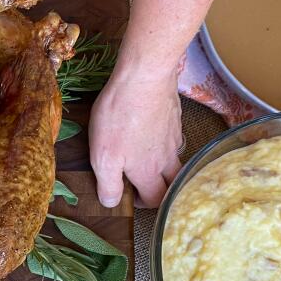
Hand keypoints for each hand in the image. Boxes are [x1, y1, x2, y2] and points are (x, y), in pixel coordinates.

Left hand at [89, 65, 182, 207]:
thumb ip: (109, 184)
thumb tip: (112, 203)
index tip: (134, 198)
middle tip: (146, 184)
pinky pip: (174, 138)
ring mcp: (174, 136)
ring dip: (165, 167)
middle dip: (162, 189)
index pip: (157, 199)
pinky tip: (154, 133)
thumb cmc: (120, 116)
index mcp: (148, 171)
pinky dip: (166, 143)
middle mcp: (167, 157)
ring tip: (149, 161)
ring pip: (176, 160)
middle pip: (173, 183)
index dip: (146, 204)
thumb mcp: (104, 157)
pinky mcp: (174, 117)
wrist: (144, 75)